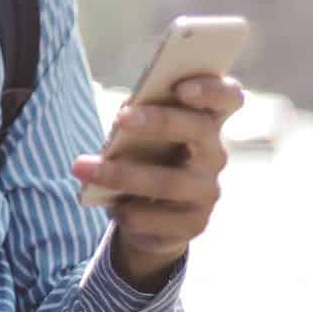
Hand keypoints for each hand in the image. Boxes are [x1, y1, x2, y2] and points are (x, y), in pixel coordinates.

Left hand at [71, 77, 242, 290]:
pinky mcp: (194, 224)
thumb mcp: (141, 133)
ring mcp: (207, 192)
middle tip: (120, 118)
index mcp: (206, 121)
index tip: (181, 87)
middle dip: (161, 121)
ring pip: (170, 181)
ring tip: (84, 167)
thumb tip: (124, 117)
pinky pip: (160, 218)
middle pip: (200, 130)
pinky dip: (130, 210)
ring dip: (123, 174)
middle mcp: (214, 155)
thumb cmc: (143, 157)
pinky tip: (110, 206)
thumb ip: (139, 115)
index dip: (212, 89)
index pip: (228, 98)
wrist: (149, 215)